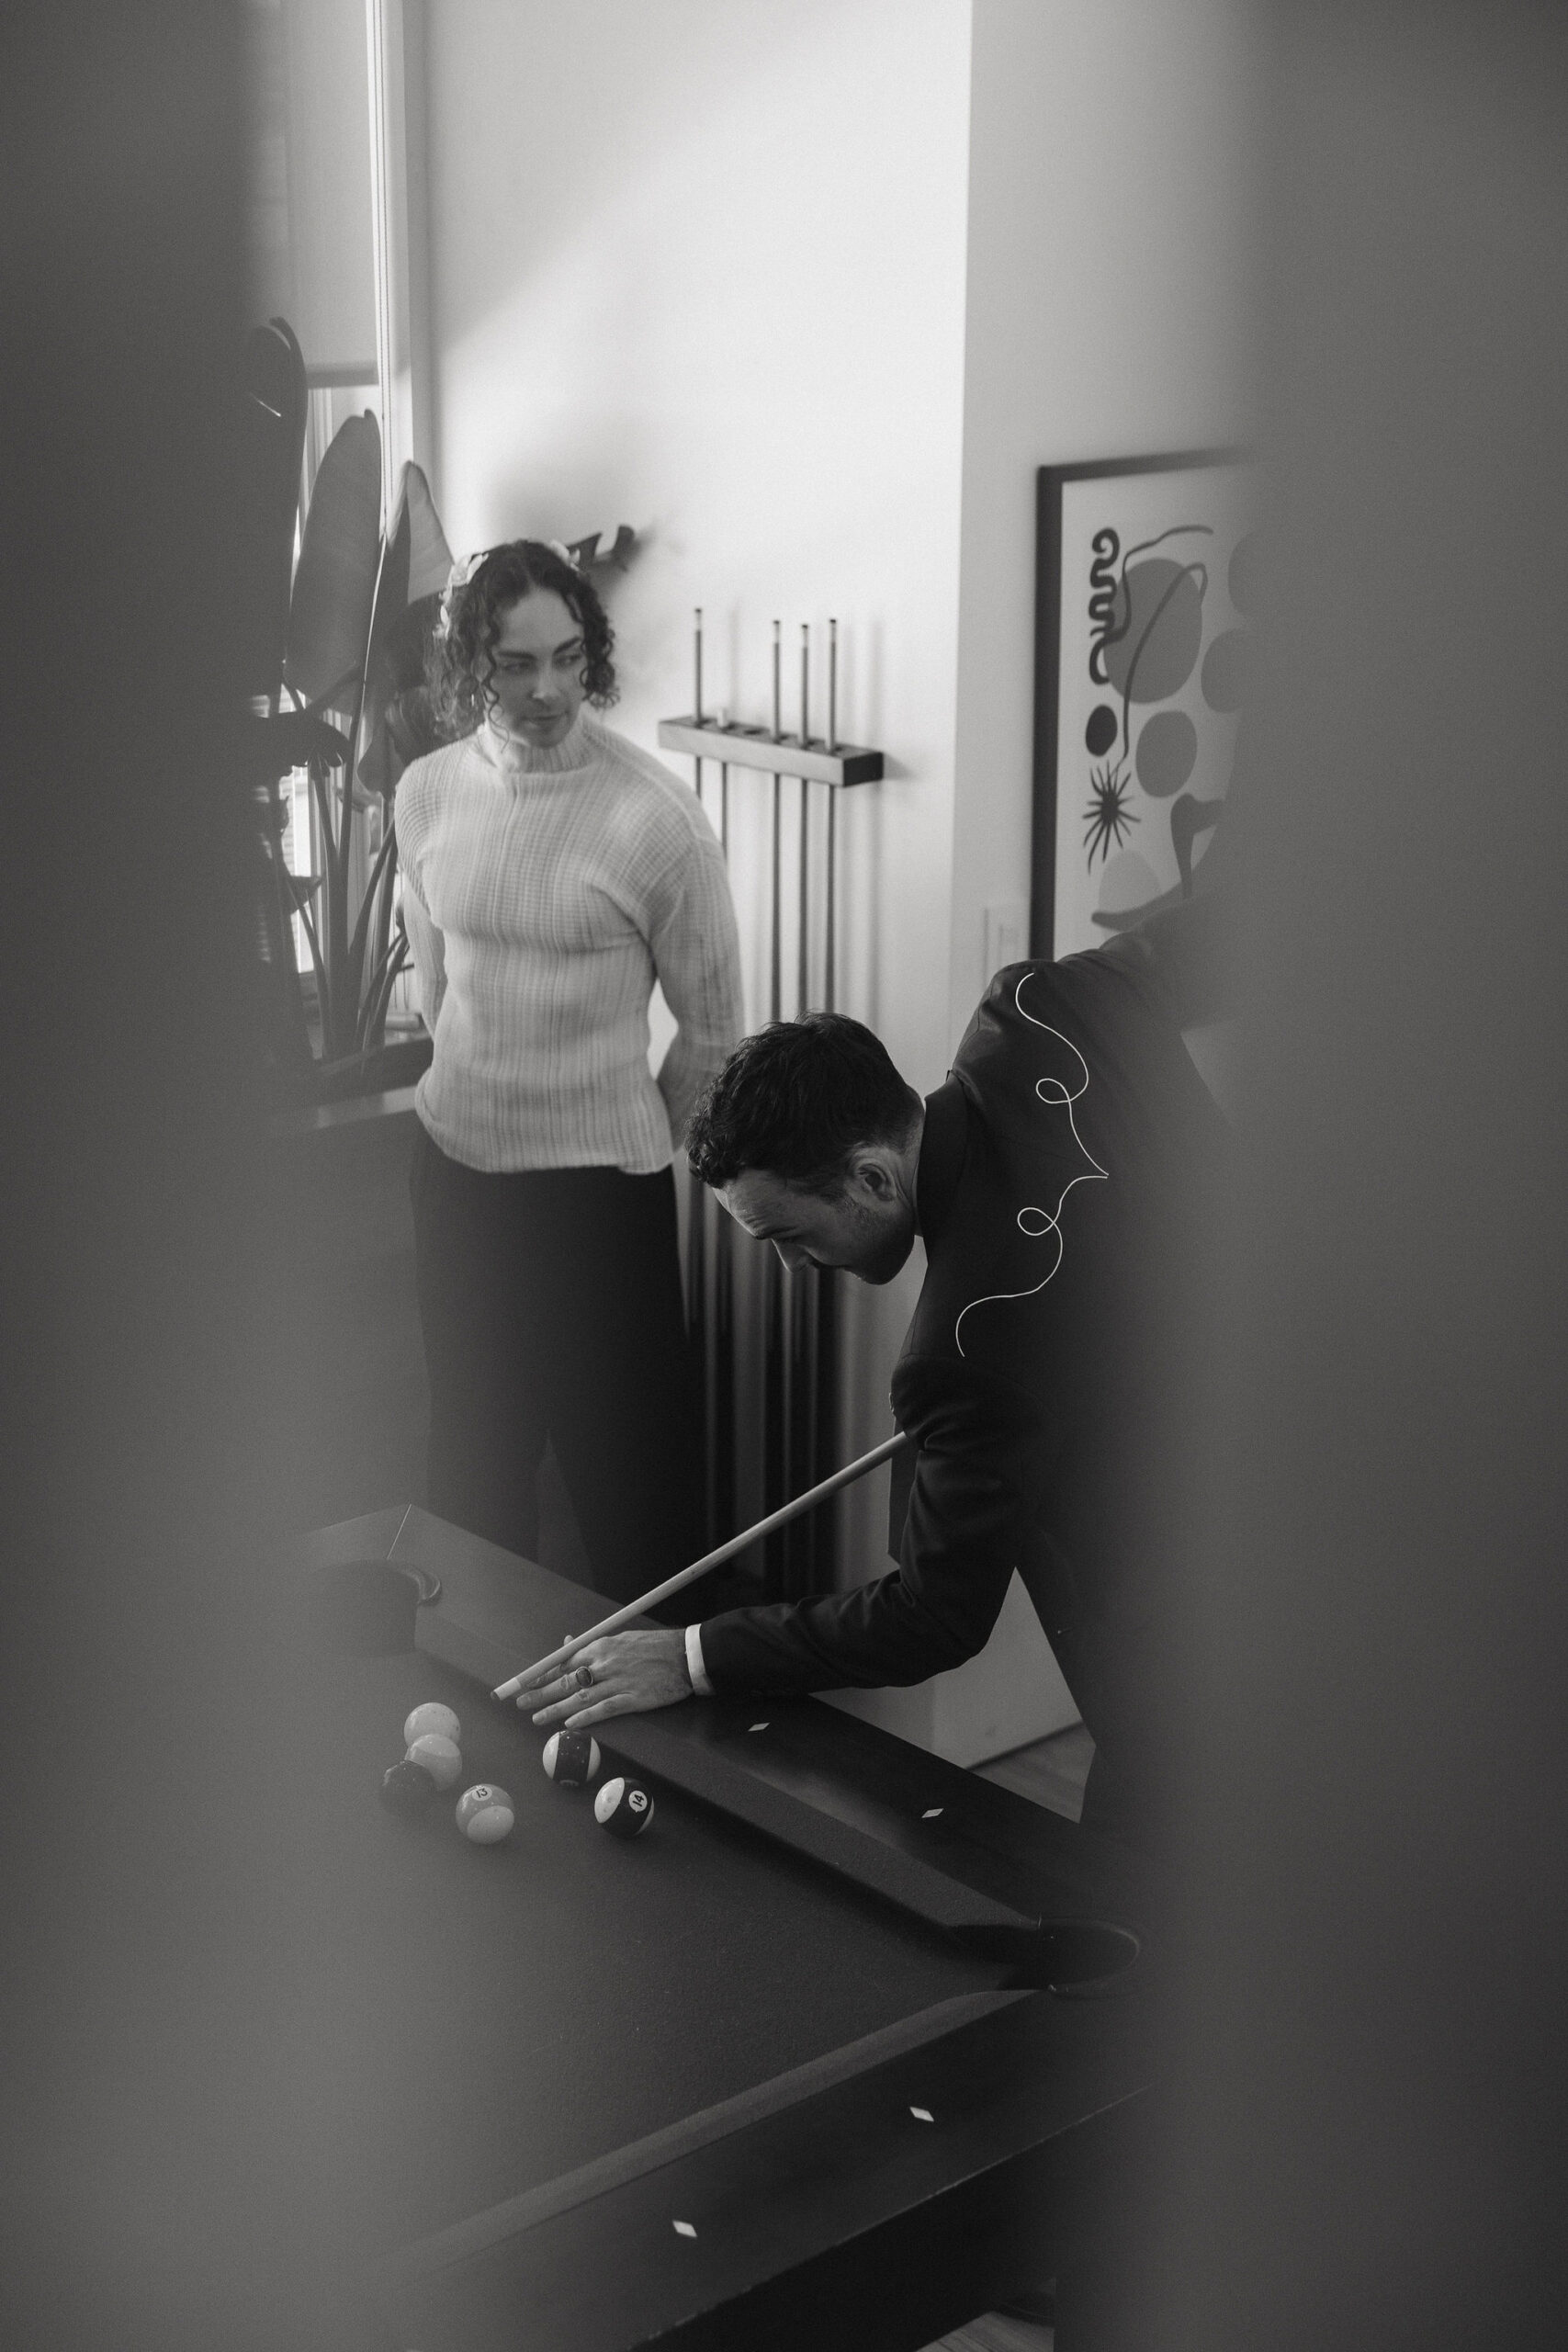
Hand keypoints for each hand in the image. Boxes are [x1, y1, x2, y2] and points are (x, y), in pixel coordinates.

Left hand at [518, 1629, 692, 1729]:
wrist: (686, 1655)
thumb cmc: (654, 1645)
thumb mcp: (620, 1637)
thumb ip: (592, 1645)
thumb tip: (567, 1645)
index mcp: (601, 1647)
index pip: (563, 1661)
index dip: (542, 1674)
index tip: (526, 1682)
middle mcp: (605, 1664)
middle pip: (566, 1681)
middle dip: (541, 1693)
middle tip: (521, 1703)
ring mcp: (618, 1682)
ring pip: (580, 1697)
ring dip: (556, 1709)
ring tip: (537, 1718)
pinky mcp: (633, 1698)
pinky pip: (604, 1709)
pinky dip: (586, 1718)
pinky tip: (571, 1725)